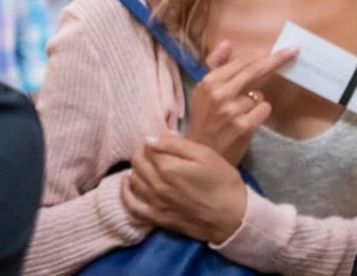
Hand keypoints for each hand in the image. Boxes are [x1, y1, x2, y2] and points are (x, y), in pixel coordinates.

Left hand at [121, 133, 247, 243]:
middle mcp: (156, 186)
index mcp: (168, 168)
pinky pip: (132, 207)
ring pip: (134, 181)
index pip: (147, 148)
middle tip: (153, 148)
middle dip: (142, 152)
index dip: (152, 140)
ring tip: (145, 161)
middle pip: (138, 163)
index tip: (161, 138)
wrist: (231, 216)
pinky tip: (127, 182)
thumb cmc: (222, 180)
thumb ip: (176, 144)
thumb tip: (150, 139)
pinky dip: (126, 194)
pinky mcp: (157, 219)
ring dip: (136, 168)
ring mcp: (155, 204)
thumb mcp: (204, 154)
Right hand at [188, 40, 298, 164]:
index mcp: (209, 82)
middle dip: (276, 59)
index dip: (261, 54)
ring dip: (255, 102)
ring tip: (240, 115)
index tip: (278, 48)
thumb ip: (215, 65)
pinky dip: (260, 115)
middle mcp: (219, 94)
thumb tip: (227, 43)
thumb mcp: (202, 91)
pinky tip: (247, 123)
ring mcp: (232, 111)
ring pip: (260, 94)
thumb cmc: (204, 120)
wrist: (201, 156)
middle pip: (254, 70)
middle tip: (293, 50)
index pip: (241, 62)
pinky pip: (264, 109)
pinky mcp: (244, 126)